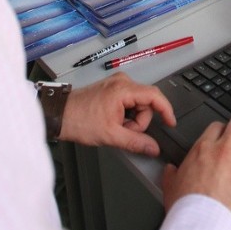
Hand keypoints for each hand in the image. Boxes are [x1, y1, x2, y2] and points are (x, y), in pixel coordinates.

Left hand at [59, 73, 175, 155]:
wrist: (60, 114)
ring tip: (114, 126)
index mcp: (123, 89)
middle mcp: (122, 82)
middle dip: (139, 121)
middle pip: (146, 103)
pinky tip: (112, 121)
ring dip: (131, 119)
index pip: (155, 96)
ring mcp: (116, 84)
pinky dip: (125, 114)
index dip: (166, 110)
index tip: (171, 122)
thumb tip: (153, 148)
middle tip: (123, 131)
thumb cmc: (79, 120)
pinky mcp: (112, 88)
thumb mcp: (110, 135)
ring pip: (138, 104)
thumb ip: (135, 142)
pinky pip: (129, 102)